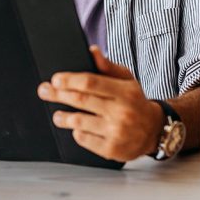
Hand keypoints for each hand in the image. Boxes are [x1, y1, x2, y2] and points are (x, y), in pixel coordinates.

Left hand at [37, 45, 164, 161]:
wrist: (154, 130)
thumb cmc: (136, 102)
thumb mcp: (128, 81)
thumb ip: (108, 67)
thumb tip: (92, 50)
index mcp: (125, 92)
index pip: (91, 82)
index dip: (70, 80)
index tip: (56, 79)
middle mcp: (121, 111)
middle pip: (81, 100)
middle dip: (58, 95)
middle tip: (44, 91)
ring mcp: (116, 131)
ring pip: (79, 121)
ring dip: (63, 117)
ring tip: (57, 115)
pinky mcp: (111, 149)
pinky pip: (84, 139)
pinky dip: (77, 132)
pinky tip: (77, 128)